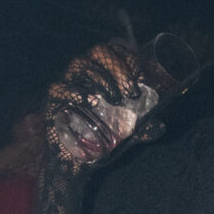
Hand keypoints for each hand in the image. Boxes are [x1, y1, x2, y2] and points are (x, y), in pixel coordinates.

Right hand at [45, 43, 141, 167]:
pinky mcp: (53, 100)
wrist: (76, 162)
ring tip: (115, 98)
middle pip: (99, 52)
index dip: (129, 59)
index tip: (142, 77)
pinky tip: (89, 101)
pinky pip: (60, 88)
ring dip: (101, 77)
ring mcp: (68, 84)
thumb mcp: (127, 133)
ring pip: (80, 64)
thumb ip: (142, 128)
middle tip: (132, 91)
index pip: (115, 52)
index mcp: (103, 73)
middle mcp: (85, 74)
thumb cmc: (102, 140)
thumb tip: (160, 125)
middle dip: (118, 67)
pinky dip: (74, 91)